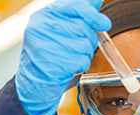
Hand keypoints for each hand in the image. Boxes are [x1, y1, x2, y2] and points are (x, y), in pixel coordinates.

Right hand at [15, 0, 110, 114]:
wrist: (34, 81)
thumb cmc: (50, 53)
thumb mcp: (59, 29)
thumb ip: (77, 13)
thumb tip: (96, 1)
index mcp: (44, 16)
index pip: (73, 6)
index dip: (92, 15)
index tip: (105, 24)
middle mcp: (41, 28)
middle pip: (82, 28)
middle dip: (88, 40)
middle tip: (80, 47)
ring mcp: (45, 46)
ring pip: (84, 45)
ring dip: (85, 54)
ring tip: (73, 57)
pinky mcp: (52, 64)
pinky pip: (81, 61)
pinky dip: (81, 65)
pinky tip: (71, 66)